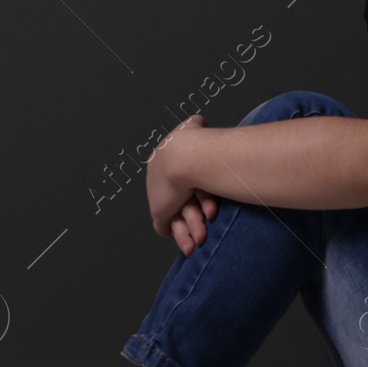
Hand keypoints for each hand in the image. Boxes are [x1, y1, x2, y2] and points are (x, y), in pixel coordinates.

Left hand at [147, 115, 219, 255]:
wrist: (188, 157)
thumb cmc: (197, 142)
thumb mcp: (194, 126)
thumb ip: (195, 124)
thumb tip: (198, 121)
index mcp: (163, 161)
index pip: (177, 180)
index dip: (195, 192)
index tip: (209, 202)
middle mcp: (158, 180)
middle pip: (176, 201)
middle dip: (193, 217)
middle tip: (206, 226)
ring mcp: (157, 197)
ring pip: (173, 218)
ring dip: (189, 230)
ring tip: (200, 240)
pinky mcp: (158, 211)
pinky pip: (166, 228)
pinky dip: (179, 236)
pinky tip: (188, 245)